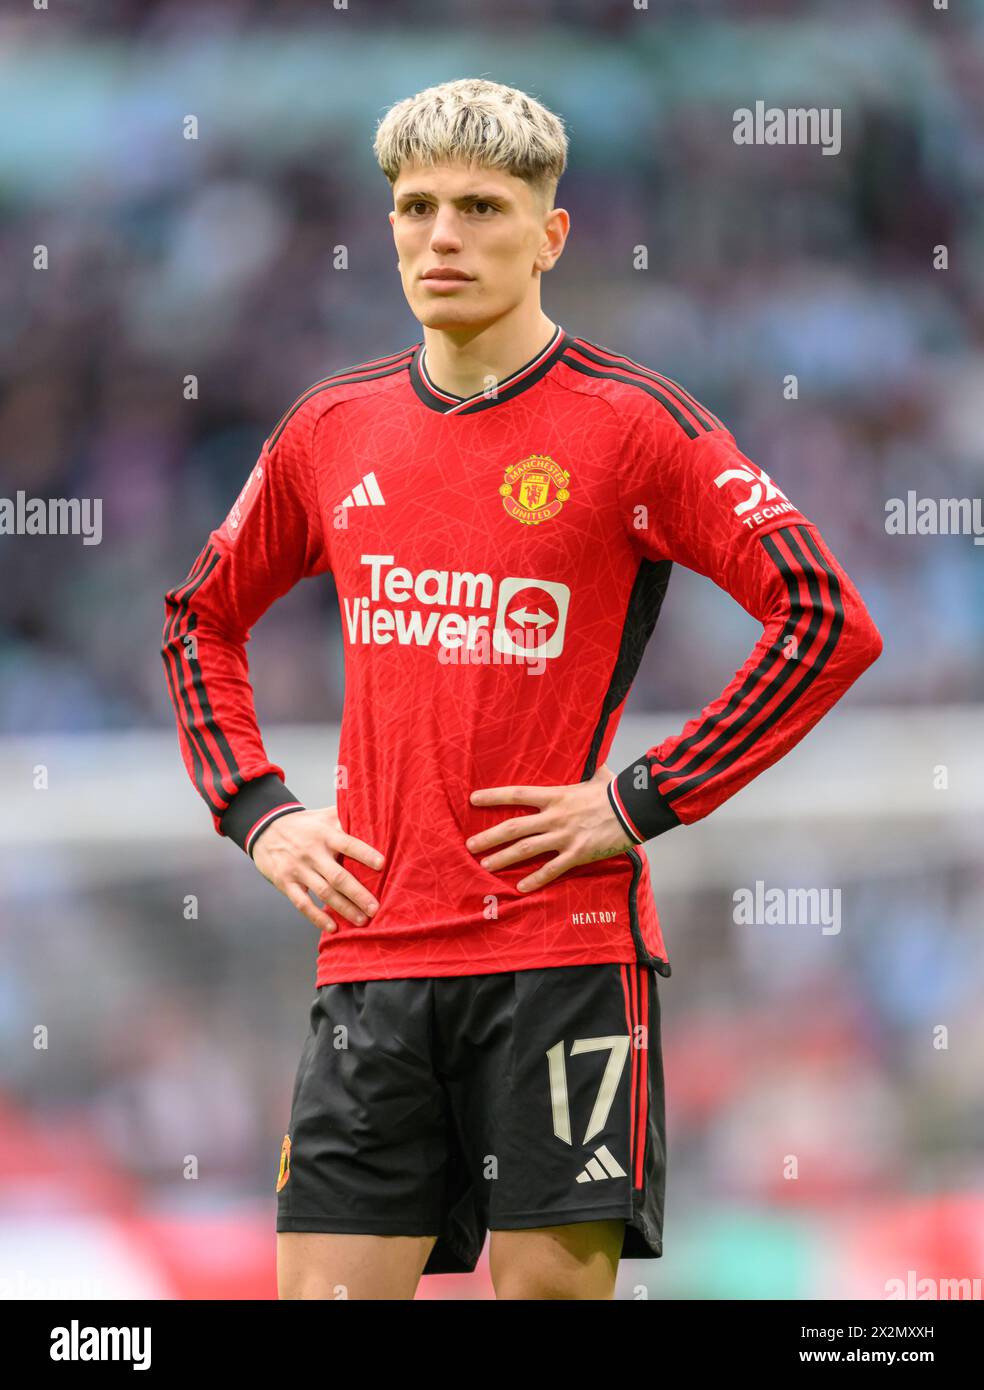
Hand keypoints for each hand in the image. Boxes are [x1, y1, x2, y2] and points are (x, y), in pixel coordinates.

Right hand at [251, 806, 383, 932]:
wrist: (265, 828)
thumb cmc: (304, 824)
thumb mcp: (323, 815)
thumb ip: (346, 816)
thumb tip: (374, 815)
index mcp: (325, 834)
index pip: (348, 844)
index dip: (364, 854)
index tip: (382, 865)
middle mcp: (312, 853)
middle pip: (338, 876)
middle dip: (358, 894)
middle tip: (375, 908)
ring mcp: (298, 869)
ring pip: (324, 892)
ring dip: (343, 908)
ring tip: (362, 920)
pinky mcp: (285, 882)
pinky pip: (302, 903)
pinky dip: (317, 917)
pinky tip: (332, 927)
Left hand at [465, 765, 635, 891]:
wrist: (634, 810)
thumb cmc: (615, 791)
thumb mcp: (597, 775)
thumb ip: (587, 769)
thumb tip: (592, 755)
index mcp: (555, 795)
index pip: (516, 794)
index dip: (493, 797)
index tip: (473, 799)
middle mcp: (554, 816)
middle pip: (514, 827)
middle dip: (489, 837)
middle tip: (470, 845)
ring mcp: (564, 837)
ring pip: (526, 850)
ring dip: (503, 858)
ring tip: (485, 866)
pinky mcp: (576, 854)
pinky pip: (551, 870)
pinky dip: (535, 880)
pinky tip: (521, 888)